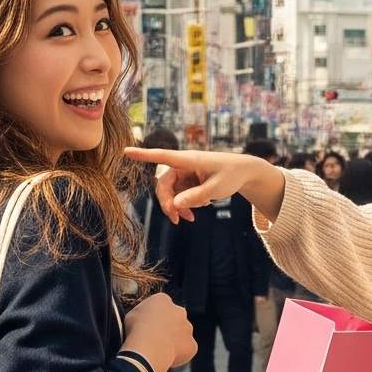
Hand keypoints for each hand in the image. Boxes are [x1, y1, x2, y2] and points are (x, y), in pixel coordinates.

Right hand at [122, 292, 194, 371]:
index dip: (154, 317)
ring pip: (182, 334)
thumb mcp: (132, 314)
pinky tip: (167, 358)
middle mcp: (179, 311)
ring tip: (160, 350)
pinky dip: (180, 354)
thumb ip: (142, 313)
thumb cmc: (136, 330)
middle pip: (175, 319)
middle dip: (168, 327)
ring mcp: (187, 328)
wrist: (147, 347)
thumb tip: (142, 319)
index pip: (161, 306)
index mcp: (163, 300)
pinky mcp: (192, 345)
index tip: (149, 326)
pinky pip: (187, 350)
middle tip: (156, 338)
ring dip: (174, 340)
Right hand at [124, 147, 284, 225]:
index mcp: (189, 160)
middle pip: (164, 184)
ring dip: (177, 207)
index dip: (144, 155)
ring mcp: (186, 174)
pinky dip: (184, 206)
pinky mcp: (189, 182)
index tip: (126, 151)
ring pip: (171, 193)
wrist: (244, 172)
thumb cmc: (231, 174)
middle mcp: (184, 166)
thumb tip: (175, 205)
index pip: (162, 156)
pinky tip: (193, 214)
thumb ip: (196, 196)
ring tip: (190, 219)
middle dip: (167, 203)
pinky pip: (179, 196)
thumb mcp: (216, 188)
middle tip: (176, 219)